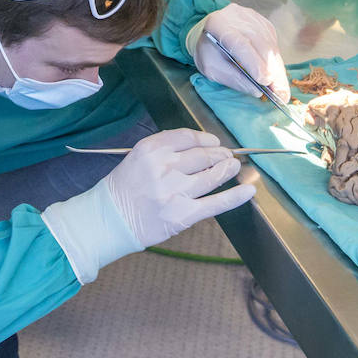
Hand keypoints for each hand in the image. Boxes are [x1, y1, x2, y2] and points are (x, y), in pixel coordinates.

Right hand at [40, 129, 252, 282]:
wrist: (109, 219)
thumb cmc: (123, 188)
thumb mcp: (138, 158)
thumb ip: (165, 151)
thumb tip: (201, 148)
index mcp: (151, 149)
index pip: (187, 137)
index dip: (205, 139)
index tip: (213, 141)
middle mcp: (164, 167)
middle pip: (202, 155)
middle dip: (219, 154)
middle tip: (226, 155)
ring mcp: (175, 191)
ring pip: (211, 176)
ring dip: (227, 169)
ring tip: (234, 166)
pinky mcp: (183, 214)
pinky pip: (216, 203)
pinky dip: (235, 196)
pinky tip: (248, 190)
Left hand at [194, 4, 288, 102]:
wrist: (210, 31)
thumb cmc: (209, 50)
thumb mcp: (211, 68)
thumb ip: (232, 78)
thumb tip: (256, 90)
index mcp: (218, 25)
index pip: (240, 43)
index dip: (254, 62)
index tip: (264, 81)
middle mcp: (237, 17)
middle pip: (261, 44)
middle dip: (271, 70)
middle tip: (279, 93)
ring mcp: (253, 18)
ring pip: (271, 45)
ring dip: (277, 69)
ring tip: (280, 89)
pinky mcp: (263, 23)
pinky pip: (274, 44)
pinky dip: (276, 62)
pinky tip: (275, 74)